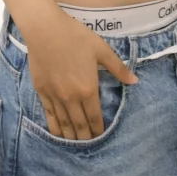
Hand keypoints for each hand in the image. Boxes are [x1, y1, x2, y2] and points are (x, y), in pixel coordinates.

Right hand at [24, 10, 137, 139]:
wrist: (45, 30)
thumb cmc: (76, 37)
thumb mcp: (101, 49)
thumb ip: (118, 68)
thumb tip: (134, 81)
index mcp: (88, 88)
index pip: (95, 117)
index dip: (98, 130)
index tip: (101, 137)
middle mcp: (71, 97)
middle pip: (79, 125)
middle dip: (85, 138)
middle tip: (89, 145)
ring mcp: (55, 96)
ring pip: (64, 124)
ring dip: (71, 137)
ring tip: (75, 144)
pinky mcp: (42, 92)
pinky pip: (49, 115)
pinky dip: (55, 127)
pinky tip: (58, 133)